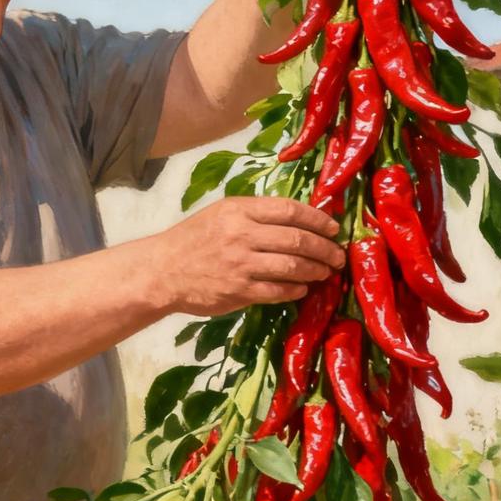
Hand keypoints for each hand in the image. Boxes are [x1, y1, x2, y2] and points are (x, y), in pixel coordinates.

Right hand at [151, 197, 345, 316]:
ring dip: (315, 270)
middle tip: (338, 255)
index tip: (333, 228)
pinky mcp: (238, 291)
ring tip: (325, 272)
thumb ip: (255, 214)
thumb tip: (298, 220)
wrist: (162, 271)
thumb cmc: (193, 240)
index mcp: (239, 210)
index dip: (318, 219)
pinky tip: (302, 288)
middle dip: (325, 248)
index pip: (290, 210)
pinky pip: (278, 291)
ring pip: (292, 266)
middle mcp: (241, 234)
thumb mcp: (221, 214)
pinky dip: (295, 289)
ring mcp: (240, 264)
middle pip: (297, 239)